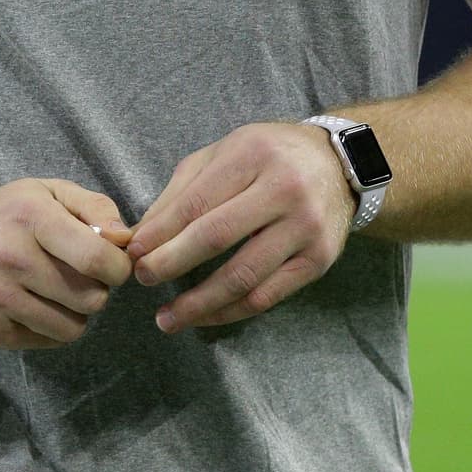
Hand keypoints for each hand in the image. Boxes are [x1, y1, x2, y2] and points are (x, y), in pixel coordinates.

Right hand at [0, 177, 134, 349]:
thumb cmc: (1, 215)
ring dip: (75, 313)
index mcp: (31, 215)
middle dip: (97, 290)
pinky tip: (33, 305)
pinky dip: (49, 327)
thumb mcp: (45, 192)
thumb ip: (93, 207)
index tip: (111, 264)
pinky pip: (45, 341)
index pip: (97, 258)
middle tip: (80, 278)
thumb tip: (126, 239)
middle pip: (91, 298)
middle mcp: (10, 255)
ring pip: (72, 327)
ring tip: (58, 292)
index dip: (118, 268)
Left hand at [126, 122, 354, 332]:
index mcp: (252, 154)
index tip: (132, 253)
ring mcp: (305, 227)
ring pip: (243, 276)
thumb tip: (138, 235)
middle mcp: (283, 188)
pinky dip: (230, 312)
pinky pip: (267, 296)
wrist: (338, 164)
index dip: (160, 232)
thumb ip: (180, 191)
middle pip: (216, 236)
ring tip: (166, 318)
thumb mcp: (224, 154)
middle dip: (172, 263)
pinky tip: (205, 317)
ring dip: (199, 303)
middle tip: (143, 279)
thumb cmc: (268, 156)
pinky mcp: (319, 260)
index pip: (197, 201)